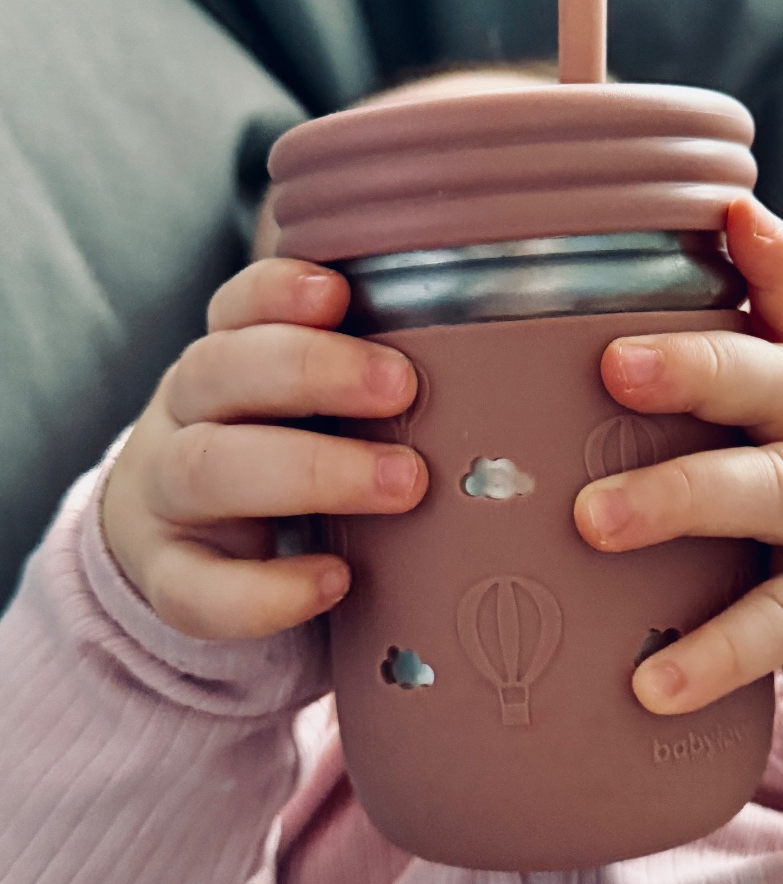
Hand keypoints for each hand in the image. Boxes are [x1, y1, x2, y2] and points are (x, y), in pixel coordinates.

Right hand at [101, 259, 427, 638]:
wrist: (198, 556)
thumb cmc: (293, 462)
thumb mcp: (321, 413)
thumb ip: (383, 388)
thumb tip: (517, 378)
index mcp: (227, 359)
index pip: (236, 306)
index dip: (279, 292)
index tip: (338, 293)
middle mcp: (185, 414)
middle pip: (218, 371)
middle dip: (310, 371)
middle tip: (403, 388)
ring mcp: (164, 495)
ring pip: (206, 468)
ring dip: (309, 471)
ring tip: (404, 485)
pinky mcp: (168, 576)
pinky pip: (195, 588)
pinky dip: (265, 590)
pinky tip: (335, 581)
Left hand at [574, 197, 782, 713]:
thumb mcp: (773, 410)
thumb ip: (699, 375)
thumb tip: (532, 331)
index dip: (772, 260)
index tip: (731, 214)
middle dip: (704, 372)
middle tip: (614, 366)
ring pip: (779, 492)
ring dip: (686, 498)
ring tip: (595, 521)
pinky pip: (780, 622)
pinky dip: (716, 651)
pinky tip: (652, 682)